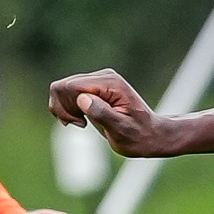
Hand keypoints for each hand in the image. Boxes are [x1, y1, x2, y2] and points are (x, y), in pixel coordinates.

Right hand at [47, 69, 172, 157]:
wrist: (152, 135)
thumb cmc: (139, 136)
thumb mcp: (122, 130)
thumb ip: (102, 113)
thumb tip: (83, 98)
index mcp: (111, 84)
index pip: (71, 87)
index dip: (67, 107)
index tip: (82, 124)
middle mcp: (103, 76)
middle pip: (63, 86)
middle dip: (64, 108)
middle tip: (81, 124)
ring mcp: (98, 80)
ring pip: (62, 88)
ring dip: (64, 109)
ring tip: (82, 123)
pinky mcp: (93, 86)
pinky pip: (67, 92)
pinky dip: (67, 107)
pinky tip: (81, 119)